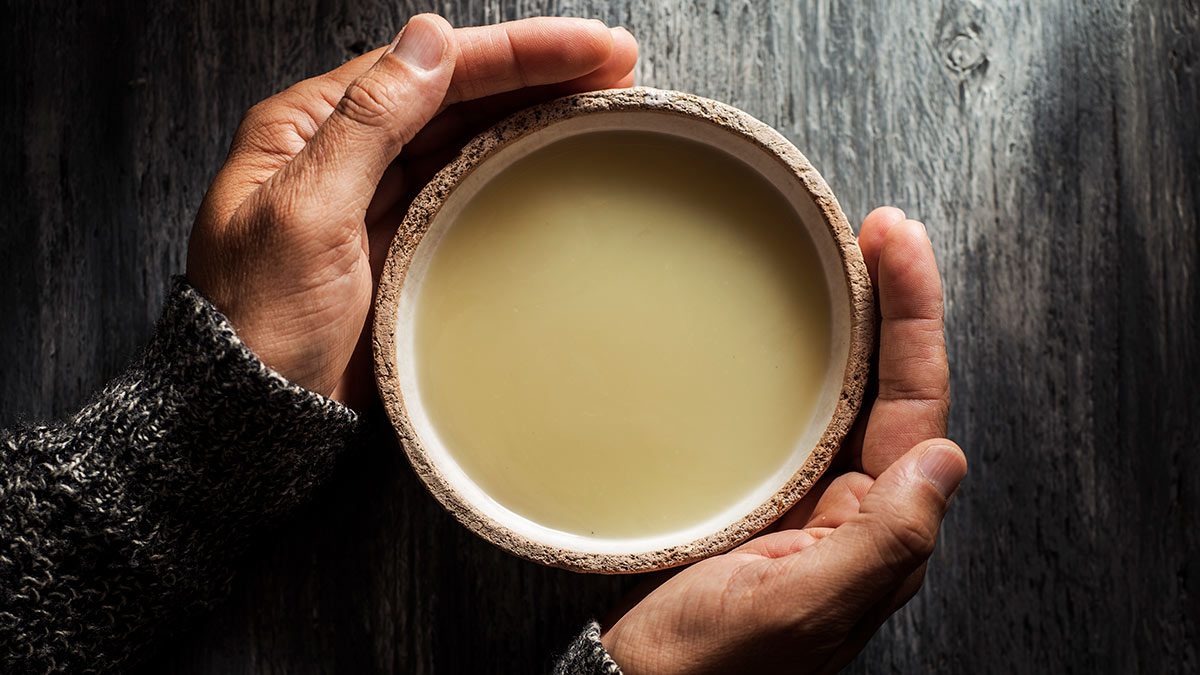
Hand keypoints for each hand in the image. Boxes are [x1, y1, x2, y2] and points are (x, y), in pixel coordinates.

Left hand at [187, 15, 637, 406]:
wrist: (256, 419)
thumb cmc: (259, 325)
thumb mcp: (307, 215)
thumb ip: (368, 123)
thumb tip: (429, 41)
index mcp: (310, 125)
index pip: (427, 65)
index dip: (515, 51)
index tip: (590, 46)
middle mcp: (346, 150)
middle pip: (457, 92)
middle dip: (538, 72)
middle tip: (616, 63)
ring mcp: (379, 197)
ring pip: (469, 134)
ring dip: (534, 111)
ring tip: (602, 98)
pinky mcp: (405, 241)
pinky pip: (469, 187)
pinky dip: (514, 165)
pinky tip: (553, 154)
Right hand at [600, 208, 965, 673]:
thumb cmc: (713, 662)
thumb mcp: (802, 607)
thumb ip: (881, 543)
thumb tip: (946, 460)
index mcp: (877, 528)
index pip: (916, 404)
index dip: (914, 318)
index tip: (895, 244)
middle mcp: (854, 504)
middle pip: (892, 383)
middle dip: (895, 302)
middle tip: (882, 229)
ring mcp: (807, 493)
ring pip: (847, 388)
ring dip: (855, 320)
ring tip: (853, 252)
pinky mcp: (761, 488)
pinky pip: (799, 407)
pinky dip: (803, 355)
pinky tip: (792, 323)